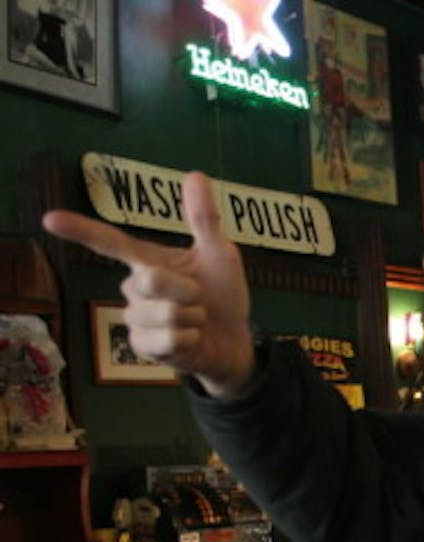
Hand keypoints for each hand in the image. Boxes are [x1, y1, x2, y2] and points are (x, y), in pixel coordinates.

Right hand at [42, 172, 254, 397]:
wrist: (234, 339)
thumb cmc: (222, 294)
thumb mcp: (220, 254)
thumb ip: (204, 220)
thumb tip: (195, 174)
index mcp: (147, 261)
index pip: (109, 242)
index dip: (81, 230)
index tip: (50, 219)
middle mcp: (135, 287)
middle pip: (151, 280)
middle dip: (188, 289)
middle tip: (201, 297)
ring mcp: (136, 318)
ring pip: (163, 313)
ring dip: (192, 316)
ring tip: (197, 318)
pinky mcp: (143, 346)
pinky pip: (167, 339)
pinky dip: (190, 338)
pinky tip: (192, 338)